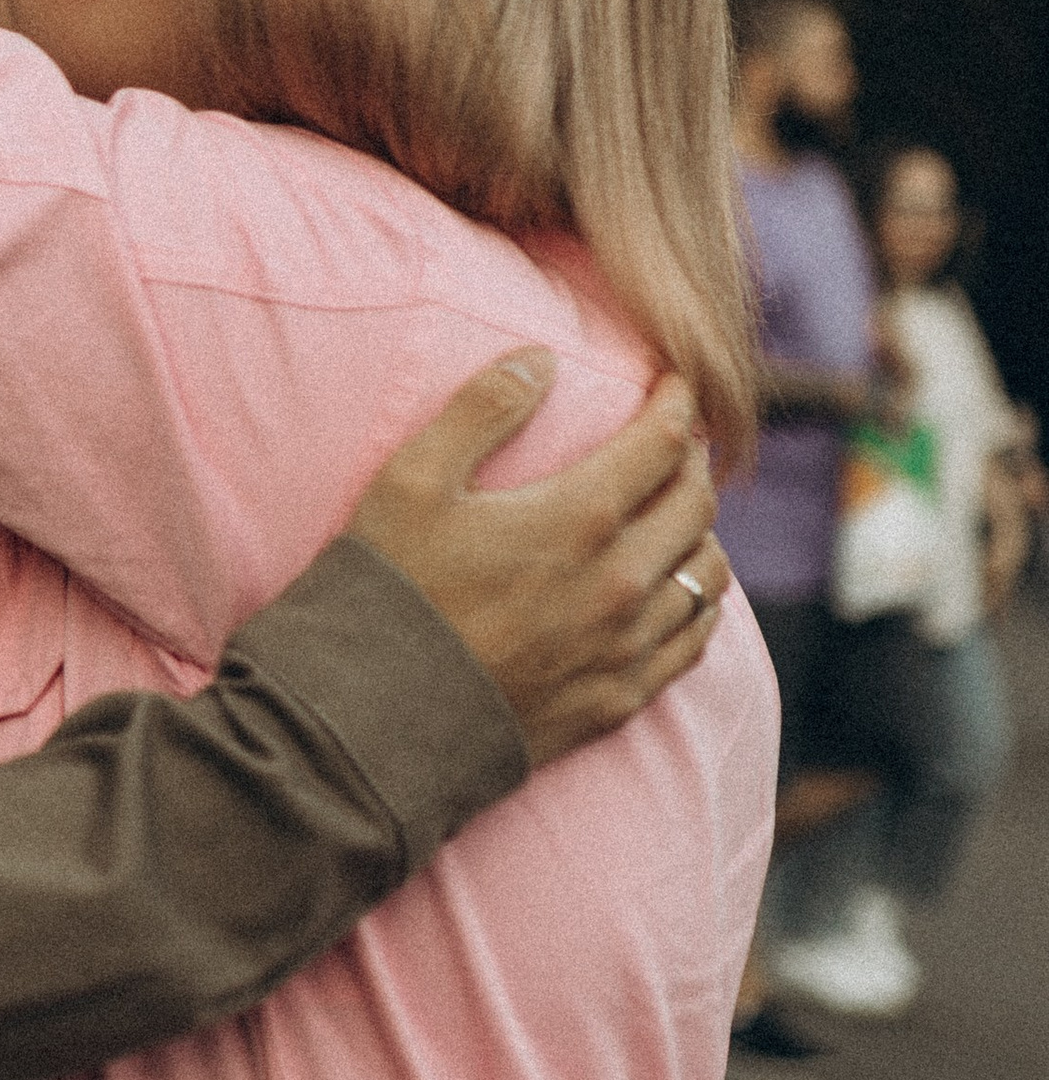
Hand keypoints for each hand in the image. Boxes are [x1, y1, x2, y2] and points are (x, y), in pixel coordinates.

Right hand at [347, 356, 729, 770]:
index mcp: (577, 518)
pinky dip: (698, 604)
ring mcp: (625, 647)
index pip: (663, 443)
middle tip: (674, 443)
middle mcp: (620, 582)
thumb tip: (542, 358)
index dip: (677, 403)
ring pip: (707, 574)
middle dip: (692, 460)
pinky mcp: (619, 699)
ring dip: (700, 533)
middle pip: (696, 504)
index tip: (675, 384)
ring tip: (676, 516)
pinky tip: (677, 592)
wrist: (372, 721)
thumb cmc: (386, 591)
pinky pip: (694, 642)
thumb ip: (482, 408)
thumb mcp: (412, 481)